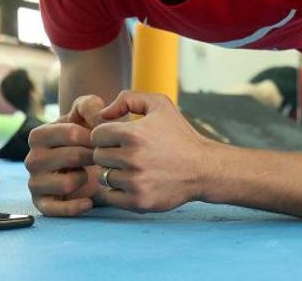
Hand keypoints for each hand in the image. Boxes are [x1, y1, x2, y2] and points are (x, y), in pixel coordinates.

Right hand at [25, 94, 105, 216]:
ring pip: (66, 184)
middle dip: (92, 156)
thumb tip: (99, 119)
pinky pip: (56, 210)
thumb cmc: (85, 132)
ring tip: (88, 174)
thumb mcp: (87, 111)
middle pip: (72, 157)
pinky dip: (74, 208)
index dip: (93, 137)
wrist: (84, 159)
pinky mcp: (42, 204)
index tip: (102, 140)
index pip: (71, 133)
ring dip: (84, 178)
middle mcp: (32, 159)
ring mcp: (35, 182)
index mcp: (38, 135)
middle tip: (101, 157)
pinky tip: (88, 202)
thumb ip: (92, 106)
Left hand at [91, 90, 214, 212]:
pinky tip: (135, 183)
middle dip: (110, 153)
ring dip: (115, 172)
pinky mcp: (138, 202)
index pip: (97, 135)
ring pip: (104, 176)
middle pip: (98, 156)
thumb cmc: (179, 134)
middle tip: (129, 153)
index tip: (121, 138)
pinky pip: (110, 196)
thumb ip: (128, 98)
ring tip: (135, 168)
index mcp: (133, 133)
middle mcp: (132, 158)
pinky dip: (118, 191)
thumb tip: (103, 113)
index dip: (107, 135)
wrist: (203, 168)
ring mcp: (135, 182)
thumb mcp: (160, 104)